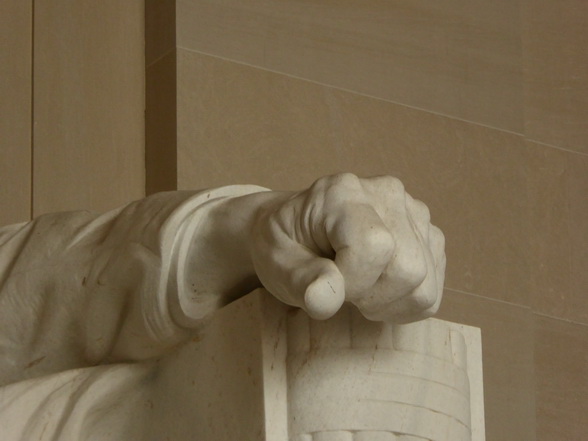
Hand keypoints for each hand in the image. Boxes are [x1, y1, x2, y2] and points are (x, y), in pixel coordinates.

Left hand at [250, 174, 445, 322]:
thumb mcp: (274, 262)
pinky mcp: (428, 236)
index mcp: (343, 191)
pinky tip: (376, 288)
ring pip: (425, 285)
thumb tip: (325, 301)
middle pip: (408, 268)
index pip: (375, 245)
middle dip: (370, 295)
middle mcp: (388, 193)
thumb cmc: (283, 245)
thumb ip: (300, 280)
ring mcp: (414, 213)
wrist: (294, 231)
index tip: (326, 282)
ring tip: (358, 286)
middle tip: (341, 286)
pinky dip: (402, 304)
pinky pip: (431, 292)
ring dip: (387, 303)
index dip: (352, 280)